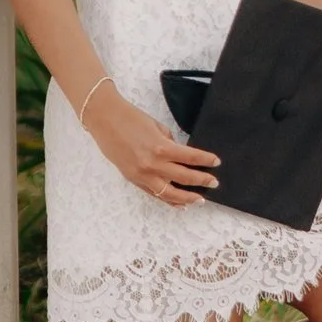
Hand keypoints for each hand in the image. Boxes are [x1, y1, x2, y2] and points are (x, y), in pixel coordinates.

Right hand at [86, 84, 218, 207]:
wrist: (105, 120)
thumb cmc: (130, 118)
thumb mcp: (156, 126)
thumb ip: (169, 142)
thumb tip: (178, 154)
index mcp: (161, 148)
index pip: (191, 157)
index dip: (206, 160)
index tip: (216, 162)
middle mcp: (153, 164)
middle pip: (184, 177)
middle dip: (202, 180)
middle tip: (214, 183)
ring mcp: (142, 175)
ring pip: (169, 193)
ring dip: (187, 198)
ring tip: (199, 200)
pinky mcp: (133, 179)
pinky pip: (154, 194)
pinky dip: (167, 199)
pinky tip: (179, 203)